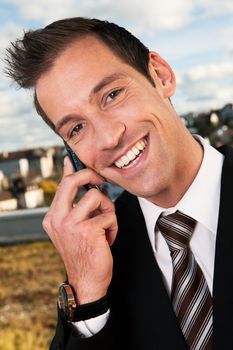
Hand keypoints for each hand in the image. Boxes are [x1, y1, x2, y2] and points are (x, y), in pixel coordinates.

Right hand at [43, 157, 117, 303]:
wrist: (86, 281)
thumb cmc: (83, 253)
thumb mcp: (72, 229)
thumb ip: (74, 207)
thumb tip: (81, 186)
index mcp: (52, 216)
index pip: (61, 185)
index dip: (70, 169)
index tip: (74, 159)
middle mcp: (57, 218)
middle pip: (72, 181)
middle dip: (90, 175)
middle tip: (100, 181)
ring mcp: (70, 224)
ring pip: (96, 196)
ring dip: (107, 209)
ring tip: (105, 225)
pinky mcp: (87, 230)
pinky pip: (108, 215)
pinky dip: (113, 226)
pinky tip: (107, 239)